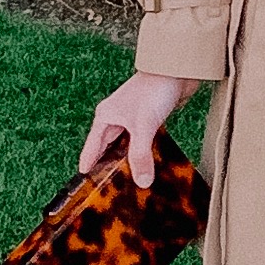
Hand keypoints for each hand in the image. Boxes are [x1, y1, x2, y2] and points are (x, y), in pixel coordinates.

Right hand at [81, 70, 203, 188]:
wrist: (177, 70)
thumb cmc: (154, 89)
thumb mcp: (144, 125)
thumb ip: (140, 155)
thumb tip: (141, 182)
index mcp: (105, 118)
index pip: (91, 150)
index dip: (89, 170)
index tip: (86, 192)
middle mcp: (116, 120)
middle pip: (108, 151)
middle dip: (110, 170)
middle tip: (111, 194)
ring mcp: (133, 121)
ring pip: (127, 149)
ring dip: (130, 164)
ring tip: (132, 186)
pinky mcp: (150, 121)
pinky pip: (143, 144)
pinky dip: (145, 156)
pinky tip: (151, 168)